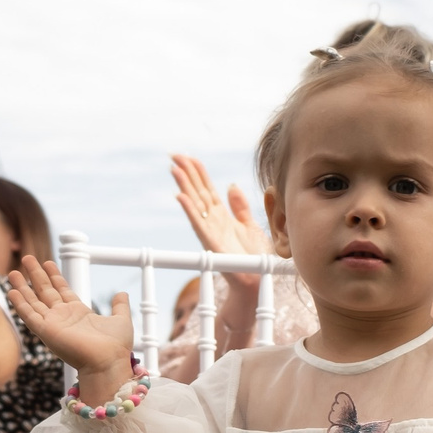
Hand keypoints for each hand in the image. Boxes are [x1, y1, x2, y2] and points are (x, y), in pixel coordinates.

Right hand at [4, 256, 133, 397]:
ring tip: (13, 272)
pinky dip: (20, 304)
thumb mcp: (121, 319)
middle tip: (27, 258)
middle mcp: (63, 318)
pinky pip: (29, 315)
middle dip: (36, 275)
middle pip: (45, 292)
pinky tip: (12, 292)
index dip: (54, 275)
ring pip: (33, 302)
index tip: (48, 262)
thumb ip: (119, 306)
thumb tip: (122, 293)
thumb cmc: (116, 347)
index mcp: (78, 313)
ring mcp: (53, 324)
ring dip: (23, 287)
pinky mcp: (45, 332)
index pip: (62, 290)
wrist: (109, 362)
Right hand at [171, 154, 264, 298]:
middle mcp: (213, 221)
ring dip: (184, 186)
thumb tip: (231, 186)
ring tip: (175, 169)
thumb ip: (240, 206)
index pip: (207, 189)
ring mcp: (210, 231)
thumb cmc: (255, 255)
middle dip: (187, 173)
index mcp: (222, 216)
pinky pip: (199, 223)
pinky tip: (181, 196)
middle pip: (197, 192)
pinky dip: (190, 210)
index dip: (198, 172)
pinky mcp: (212, 243)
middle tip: (174, 155)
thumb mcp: (250, 225)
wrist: (257, 278)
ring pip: (195, 204)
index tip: (188, 157)